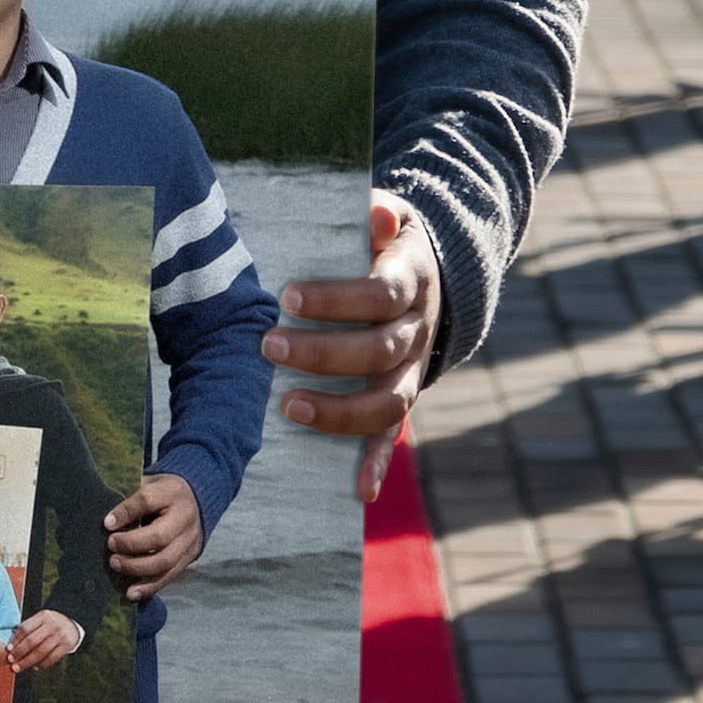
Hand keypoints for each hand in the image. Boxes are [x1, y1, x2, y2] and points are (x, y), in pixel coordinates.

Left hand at [6, 609, 86, 671]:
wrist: (73, 621)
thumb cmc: (50, 623)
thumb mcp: (41, 619)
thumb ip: (28, 629)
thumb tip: (11, 645)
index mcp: (43, 616)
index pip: (25, 628)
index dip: (15, 640)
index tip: (8, 649)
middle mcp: (52, 625)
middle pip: (32, 641)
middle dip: (19, 652)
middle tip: (10, 661)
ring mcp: (60, 635)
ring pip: (40, 652)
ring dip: (27, 661)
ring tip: (18, 667)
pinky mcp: (67, 645)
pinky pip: (52, 658)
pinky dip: (42, 664)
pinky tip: (34, 667)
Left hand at [105, 471, 209, 599]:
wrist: (194, 502)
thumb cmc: (162, 494)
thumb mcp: (149, 485)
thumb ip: (131, 501)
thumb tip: (108, 523)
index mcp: (173, 492)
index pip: (147, 501)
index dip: (125, 513)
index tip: (107, 523)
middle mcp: (186, 517)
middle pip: (159, 537)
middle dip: (131, 545)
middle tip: (111, 546)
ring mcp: (190, 541)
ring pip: (165, 561)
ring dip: (136, 568)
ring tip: (116, 564)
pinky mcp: (189, 558)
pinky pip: (169, 576)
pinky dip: (148, 587)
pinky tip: (131, 592)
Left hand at [269, 192, 437, 496]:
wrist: (433, 275)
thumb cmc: (388, 244)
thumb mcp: (393, 216)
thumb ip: (381, 212)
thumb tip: (376, 212)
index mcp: (412, 282)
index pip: (381, 295)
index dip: (336, 299)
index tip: (287, 295)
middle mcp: (419, 331)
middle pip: (379, 351)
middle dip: (323, 353)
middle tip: (268, 346)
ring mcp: (413, 370)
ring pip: (388, 401)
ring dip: (341, 412)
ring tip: (288, 408)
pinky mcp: (404, 397)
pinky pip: (394, 435)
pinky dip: (378, 463)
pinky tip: (360, 490)